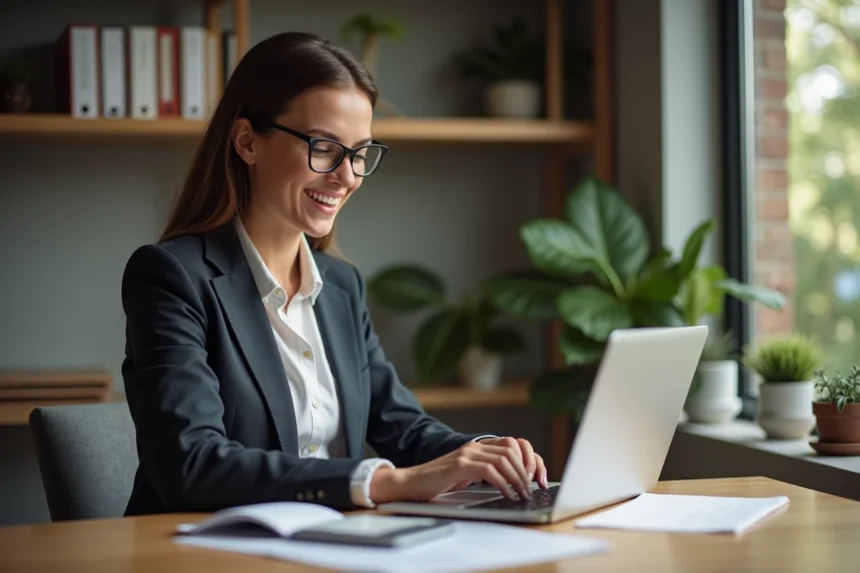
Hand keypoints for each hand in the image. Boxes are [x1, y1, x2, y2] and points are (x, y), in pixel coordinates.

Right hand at [369, 438, 546, 503]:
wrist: (410, 483)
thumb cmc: (437, 482)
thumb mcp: (465, 475)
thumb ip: (484, 472)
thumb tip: (510, 482)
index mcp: (477, 446)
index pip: (512, 444)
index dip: (527, 459)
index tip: (534, 477)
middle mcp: (473, 446)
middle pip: (511, 450)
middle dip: (526, 470)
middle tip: (531, 488)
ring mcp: (467, 454)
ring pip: (504, 459)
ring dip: (517, 478)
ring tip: (522, 494)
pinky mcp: (460, 465)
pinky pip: (490, 471)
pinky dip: (503, 484)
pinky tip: (507, 495)